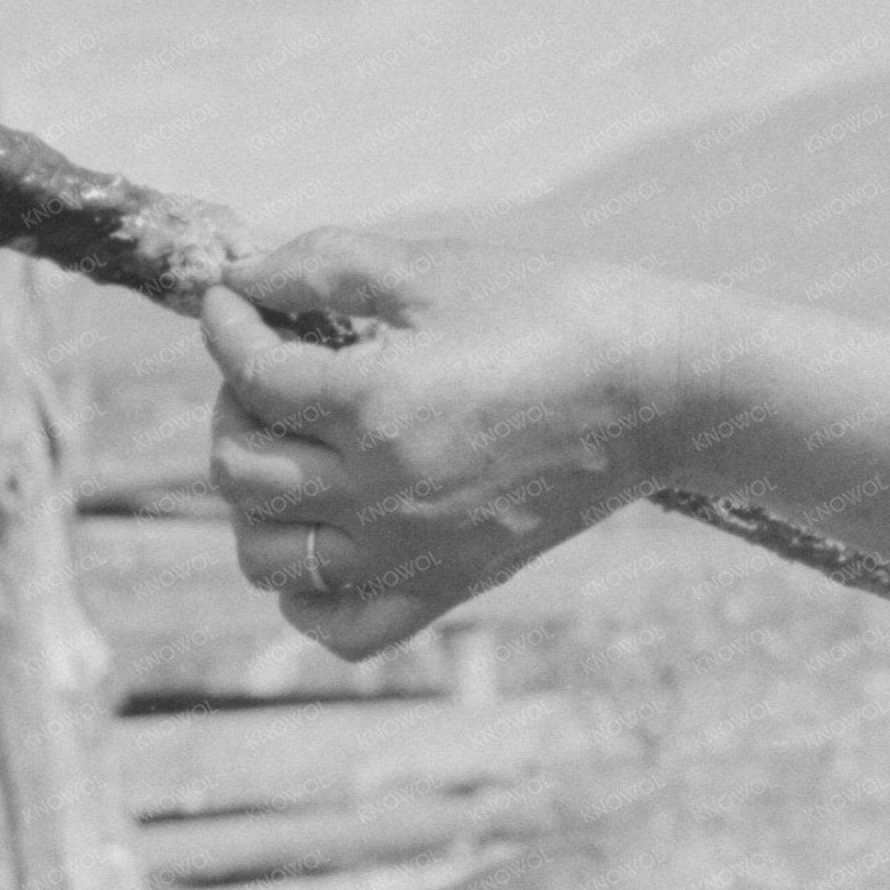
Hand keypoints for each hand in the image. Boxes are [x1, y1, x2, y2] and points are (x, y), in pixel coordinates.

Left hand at [197, 228, 714, 659]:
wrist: (662, 388)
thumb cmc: (555, 311)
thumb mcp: (438, 269)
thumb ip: (326, 264)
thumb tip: (242, 276)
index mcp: (376, 403)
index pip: (252, 372)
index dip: (227, 322)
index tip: (233, 297)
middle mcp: (379, 492)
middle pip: (238, 468)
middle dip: (234, 403)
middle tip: (272, 365)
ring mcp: (410, 551)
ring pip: (267, 555)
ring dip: (254, 499)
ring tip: (290, 447)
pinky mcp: (447, 585)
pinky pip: (337, 624)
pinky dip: (305, 592)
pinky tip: (322, 534)